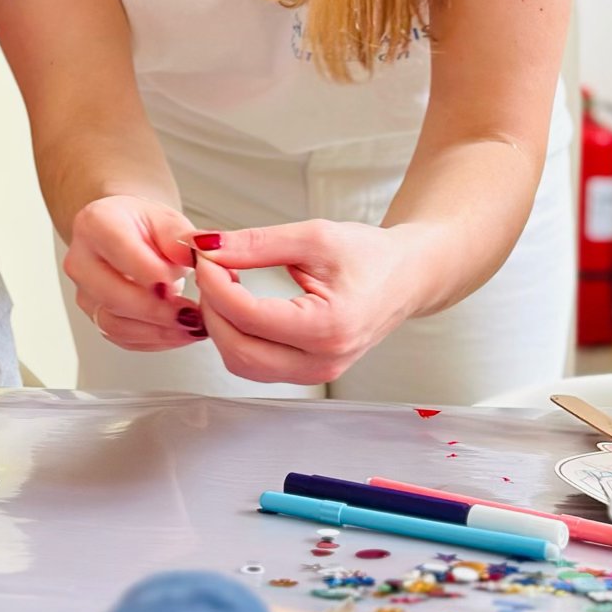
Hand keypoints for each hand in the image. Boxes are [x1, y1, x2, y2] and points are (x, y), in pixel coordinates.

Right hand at [65, 194, 202, 351]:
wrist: (127, 235)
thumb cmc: (144, 226)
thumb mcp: (169, 221)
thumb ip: (183, 238)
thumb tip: (202, 251)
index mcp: (96, 223)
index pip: (120, 250)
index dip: (151, 273)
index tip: (177, 286)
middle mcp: (82, 260)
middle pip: (112, 295)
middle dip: (157, 311)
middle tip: (191, 314)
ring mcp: (85, 292)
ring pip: (114, 324)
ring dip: (158, 331)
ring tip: (193, 326)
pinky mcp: (94, 316)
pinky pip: (122, 338)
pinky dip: (154, 340)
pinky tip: (180, 332)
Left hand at [193, 221, 426, 383]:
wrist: (407, 276)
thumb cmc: (371, 256)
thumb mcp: (314, 237)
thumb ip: (256, 243)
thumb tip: (206, 246)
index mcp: (329, 327)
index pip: (248, 315)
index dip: (214, 284)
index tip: (204, 255)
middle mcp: (323, 362)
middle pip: (238, 350)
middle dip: (211, 308)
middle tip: (209, 268)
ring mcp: (317, 375)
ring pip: (242, 363)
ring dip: (220, 325)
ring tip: (224, 283)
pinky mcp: (309, 374)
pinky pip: (256, 365)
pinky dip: (236, 336)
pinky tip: (238, 303)